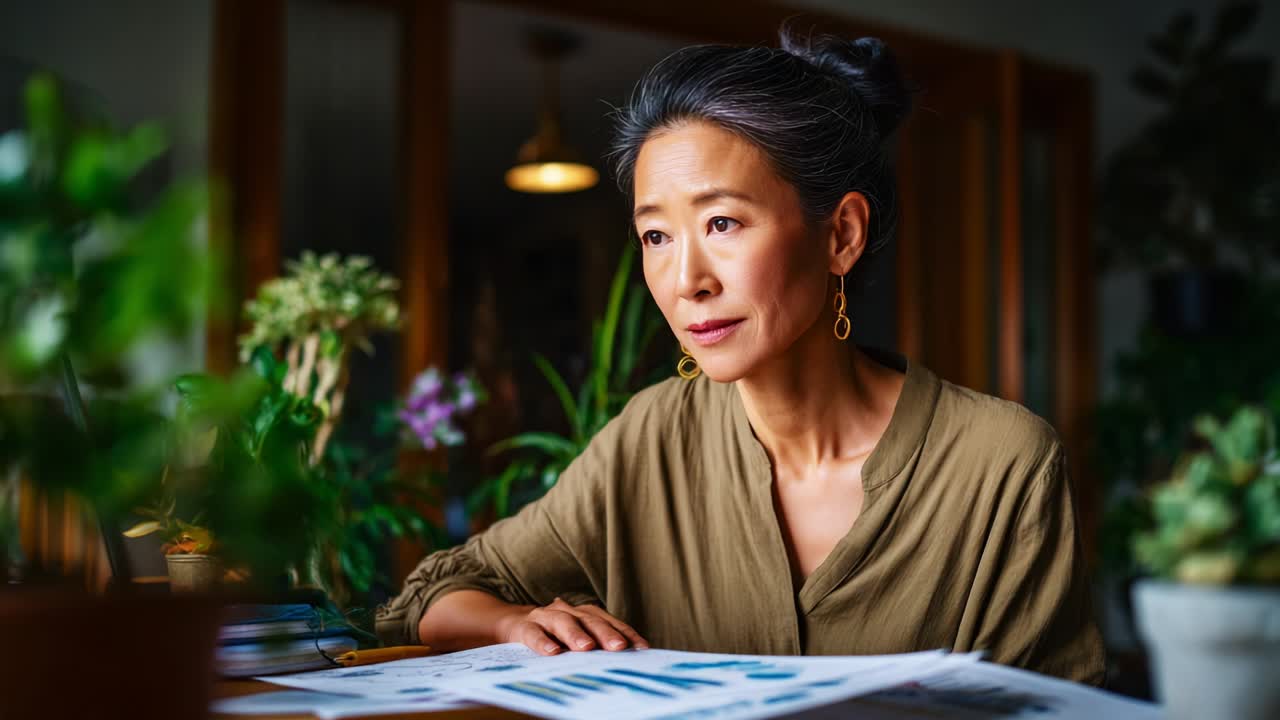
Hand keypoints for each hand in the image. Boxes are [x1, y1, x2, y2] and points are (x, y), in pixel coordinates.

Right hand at [499, 597, 649, 655]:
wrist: (512, 625)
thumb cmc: (552, 636)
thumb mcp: (574, 640)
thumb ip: (595, 647)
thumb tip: (624, 664)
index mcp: (583, 614)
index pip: (609, 622)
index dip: (625, 633)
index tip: (641, 648)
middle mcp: (567, 611)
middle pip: (589, 620)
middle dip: (606, 633)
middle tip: (619, 647)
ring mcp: (545, 617)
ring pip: (563, 622)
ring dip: (576, 634)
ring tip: (587, 647)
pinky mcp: (524, 627)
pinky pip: (534, 634)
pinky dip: (543, 642)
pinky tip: (552, 652)